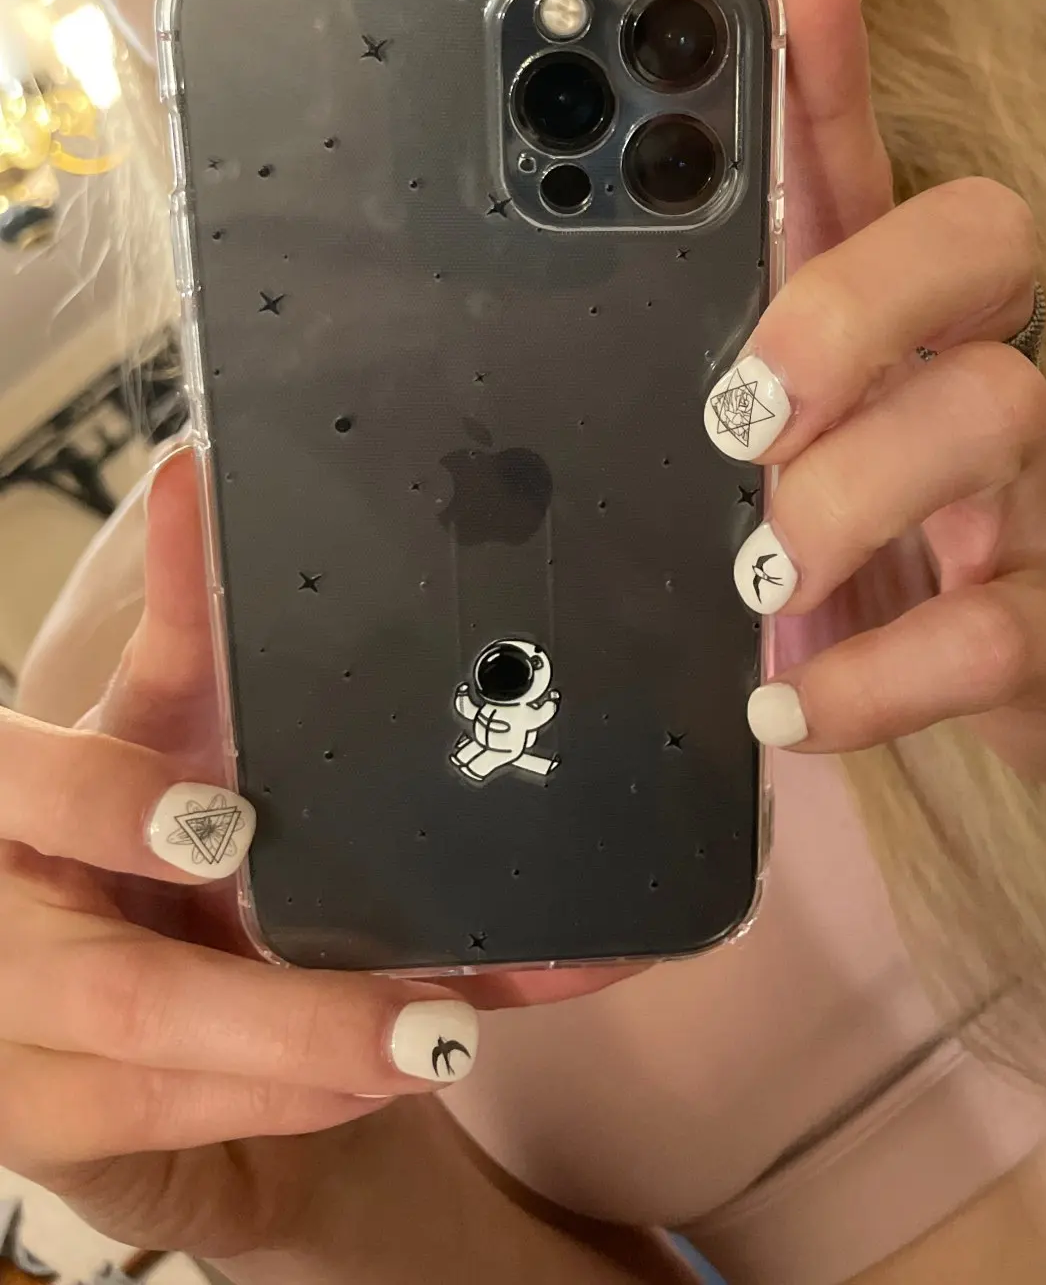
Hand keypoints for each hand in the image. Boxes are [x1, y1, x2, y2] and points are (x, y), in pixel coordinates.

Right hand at [0, 452, 633, 1259]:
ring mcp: (9, 1049)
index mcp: (4, 802)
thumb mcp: (156, 725)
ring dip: (319, 1064)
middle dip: (278, 1010)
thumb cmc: (131, 833)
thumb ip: (185, 624)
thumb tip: (194, 470)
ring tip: (445, 1038)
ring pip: (162, 1079)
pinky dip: (300, 1102)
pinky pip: (176, 1129)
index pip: (26, 790)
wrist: (101, 991)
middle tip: (427, 1008)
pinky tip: (391, 1078)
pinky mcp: (49, 1130)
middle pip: (118, 989)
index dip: (108, 805)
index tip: (222, 823)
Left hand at [719, 0, 1045, 779]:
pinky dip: (888, 673)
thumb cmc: (877, 536)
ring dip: (860, 490)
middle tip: (744, 403)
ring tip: (763, 571)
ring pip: (997, 410)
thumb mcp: (775, 450)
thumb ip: (683, 379)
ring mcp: (1029, 491)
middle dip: (856, 299)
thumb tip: (505, 340)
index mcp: (882, 312)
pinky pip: (998, 624)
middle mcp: (970, 364)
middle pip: (980, 238)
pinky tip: (791, 707)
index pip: (863, 154)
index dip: (836, 56)